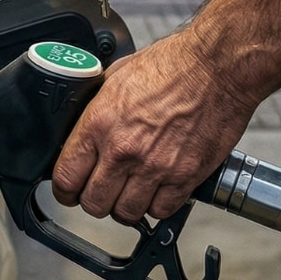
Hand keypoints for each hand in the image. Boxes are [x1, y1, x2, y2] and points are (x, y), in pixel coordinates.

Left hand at [50, 30, 262, 224]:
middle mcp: (124, 150)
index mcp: (99, 124)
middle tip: (102, 191)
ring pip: (126, 213)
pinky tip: (157, 191)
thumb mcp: (115, 78)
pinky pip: (162, 211)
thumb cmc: (172, 66)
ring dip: (125, 207)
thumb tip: (83, 126)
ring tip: (130, 192)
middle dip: (94, 200)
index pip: (65, 178)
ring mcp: (155, 167)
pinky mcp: (185, 177)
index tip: (70, 191)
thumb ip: (96, 108)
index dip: (64, 190)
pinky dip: (158, 206)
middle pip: (93, 203)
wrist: (216, 67)